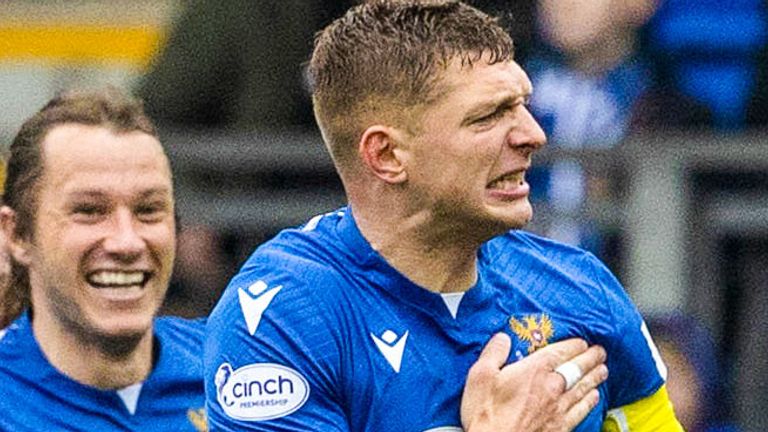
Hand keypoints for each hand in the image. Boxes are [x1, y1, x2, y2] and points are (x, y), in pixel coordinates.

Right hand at [461, 333, 607, 431]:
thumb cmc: (486, 413)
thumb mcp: (480, 376)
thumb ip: (494, 352)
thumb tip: (503, 338)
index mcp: (534, 371)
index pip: (560, 352)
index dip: (573, 345)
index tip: (582, 342)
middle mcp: (551, 387)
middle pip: (577, 369)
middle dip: (590, 358)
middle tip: (600, 352)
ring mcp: (558, 409)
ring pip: (583, 388)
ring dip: (594, 377)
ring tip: (603, 370)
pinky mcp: (560, 427)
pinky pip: (581, 410)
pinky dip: (590, 401)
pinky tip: (594, 397)